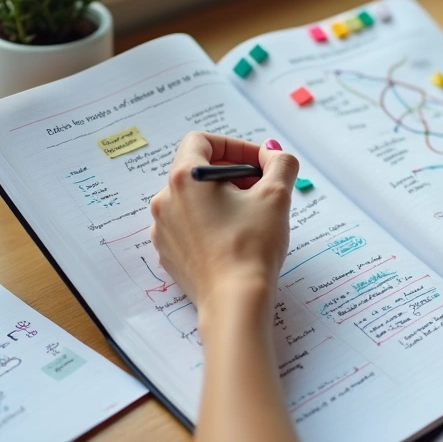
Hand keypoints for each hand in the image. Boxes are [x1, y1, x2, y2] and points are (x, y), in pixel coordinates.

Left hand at [149, 132, 299, 324]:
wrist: (235, 301)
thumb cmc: (253, 245)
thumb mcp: (276, 195)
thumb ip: (280, 164)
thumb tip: (274, 154)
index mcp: (185, 178)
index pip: (202, 141)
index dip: (234, 145)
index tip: (258, 163)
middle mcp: (165, 200)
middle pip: (198, 171)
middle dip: (232, 174)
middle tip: (261, 189)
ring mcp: (163, 229)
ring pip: (193, 200)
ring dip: (221, 199)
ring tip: (250, 216)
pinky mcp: (168, 254)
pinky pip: (188, 226)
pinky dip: (209, 224)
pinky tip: (234, 239)